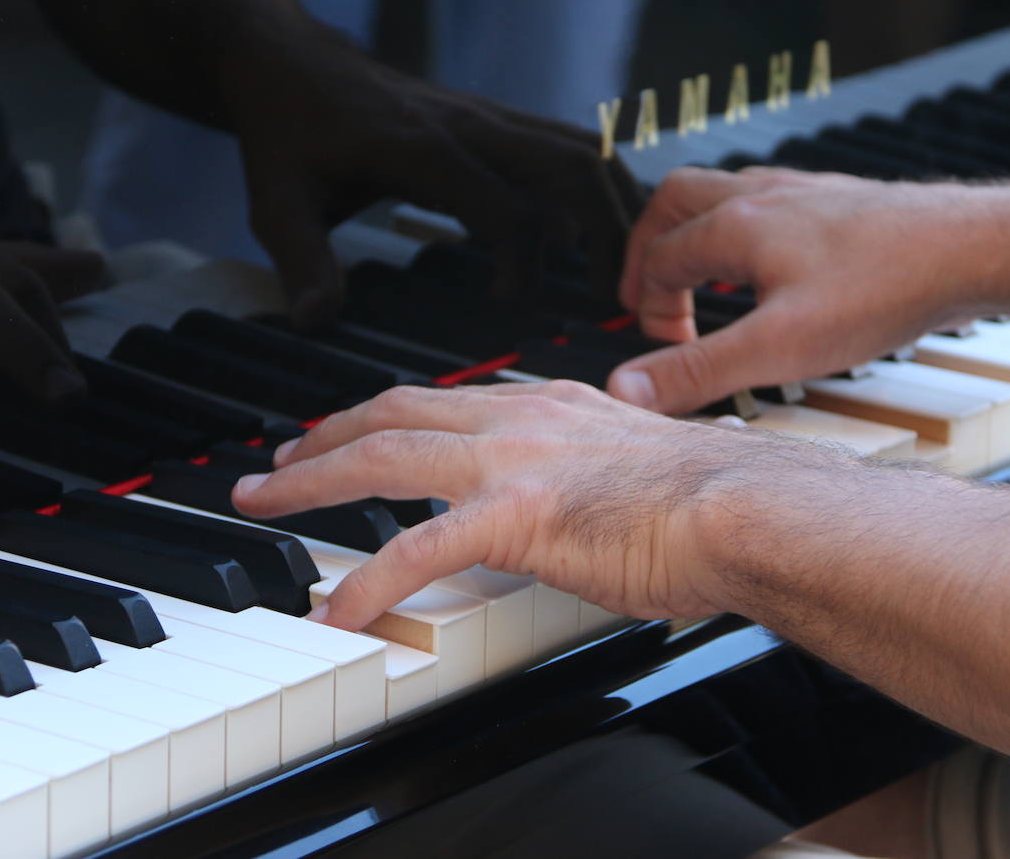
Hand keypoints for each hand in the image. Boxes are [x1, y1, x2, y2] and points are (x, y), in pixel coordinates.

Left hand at [230, 36, 644, 329]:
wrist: (292, 63)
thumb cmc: (287, 135)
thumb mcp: (275, 203)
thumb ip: (302, 262)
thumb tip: (317, 322)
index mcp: (425, 150)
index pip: (512, 210)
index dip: (525, 267)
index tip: (508, 306)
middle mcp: (472, 127)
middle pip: (577, 169)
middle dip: (611, 236)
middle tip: (615, 299)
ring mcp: (491, 118)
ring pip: (587, 152)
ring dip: (617, 210)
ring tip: (624, 273)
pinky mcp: (497, 122)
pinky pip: (570, 149)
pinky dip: (600, 190)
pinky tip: (599, 237)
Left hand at [230, 380, 755, 631]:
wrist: (745, 507)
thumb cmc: (710, 498)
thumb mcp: (631, 465)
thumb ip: (586, 471)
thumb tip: (575, 500)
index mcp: (548, 406)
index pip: (444, 401)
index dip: (384, 415)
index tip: (350, 431)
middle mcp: (521, 418)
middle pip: (394, 412)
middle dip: (325, 433)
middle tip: (280, 459)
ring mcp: (512, 462)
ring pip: (383, 458)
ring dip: (312, 480)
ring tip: (265, 500)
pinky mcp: (515, 516)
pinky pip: (417, 549)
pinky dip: (367, 580)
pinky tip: (338, 609)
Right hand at [607, 167, 1002, 413]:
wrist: (973, 247)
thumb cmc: (886, 290)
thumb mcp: (779, 348)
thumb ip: (698, 370)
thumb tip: (625, 390)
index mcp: (735, 226)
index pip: (658, 258)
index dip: (649, 308)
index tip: (667, 351)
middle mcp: (762, 196)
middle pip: (674, 201)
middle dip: (649, 248)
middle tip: (648, 293)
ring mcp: (803, 192)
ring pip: (723, 193)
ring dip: (696, 234)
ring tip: (702, 276)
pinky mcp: (839, 201)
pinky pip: (771, 201)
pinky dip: (748, 231)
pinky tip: (776, 266)